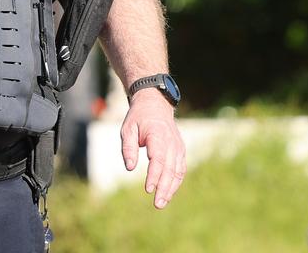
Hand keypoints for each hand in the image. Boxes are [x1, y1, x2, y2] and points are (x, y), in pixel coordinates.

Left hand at [120, 88, 185, 208]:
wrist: (155, 105)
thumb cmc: (138, 118)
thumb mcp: (127, 129)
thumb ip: (128, 148)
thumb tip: (130, 168)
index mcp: (158, 136)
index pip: (158, 160)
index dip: (154, 176)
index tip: (148, 189)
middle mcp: (171, 143)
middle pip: (170, 169)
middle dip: (164, 188)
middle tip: (157, 204)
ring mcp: (178, 147)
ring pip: (177, 171)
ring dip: (171, 188)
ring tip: (162, 202)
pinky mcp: (180, 151)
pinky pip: (180, 169)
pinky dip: (175, 182)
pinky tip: (168, 192)